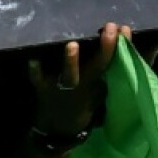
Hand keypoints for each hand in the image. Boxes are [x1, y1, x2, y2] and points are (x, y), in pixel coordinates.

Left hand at [28, 22, 124, 137]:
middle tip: (111, 28)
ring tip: (72, 45)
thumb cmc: (80, 104)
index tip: (124, 28)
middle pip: (98, 65)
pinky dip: (35, 71)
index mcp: (97, 83)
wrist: (59, 128)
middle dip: (106, 47)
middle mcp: (83, 85)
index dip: (120, 47)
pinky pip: (38, 80)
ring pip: (70, 74)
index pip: (112, 62)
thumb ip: (103, 74)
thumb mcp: (97, 92)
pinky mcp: (43, 90)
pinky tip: (33, 60)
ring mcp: (63, 87)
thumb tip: (111, 47)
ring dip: (71, 61)